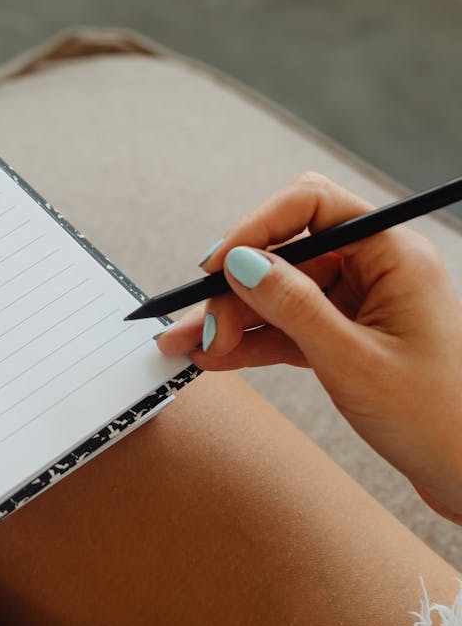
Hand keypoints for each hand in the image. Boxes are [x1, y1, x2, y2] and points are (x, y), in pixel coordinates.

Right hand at [157, 172, 461, 523]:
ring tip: (190, 346)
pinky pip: (286, 326)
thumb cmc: (439, 420)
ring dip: (232, 318)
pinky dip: (250, 340)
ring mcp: (360, 303)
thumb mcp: (354, 361)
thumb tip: (239, 263)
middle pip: (285, 253)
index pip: (311, 205)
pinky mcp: (347, 336)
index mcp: (393, 255)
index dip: (256, 226)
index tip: (215, 266)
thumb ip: (293, 306)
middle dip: (234, 286)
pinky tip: (216, 356)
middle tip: (202, 327)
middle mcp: (376, 269)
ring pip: (277, 292)